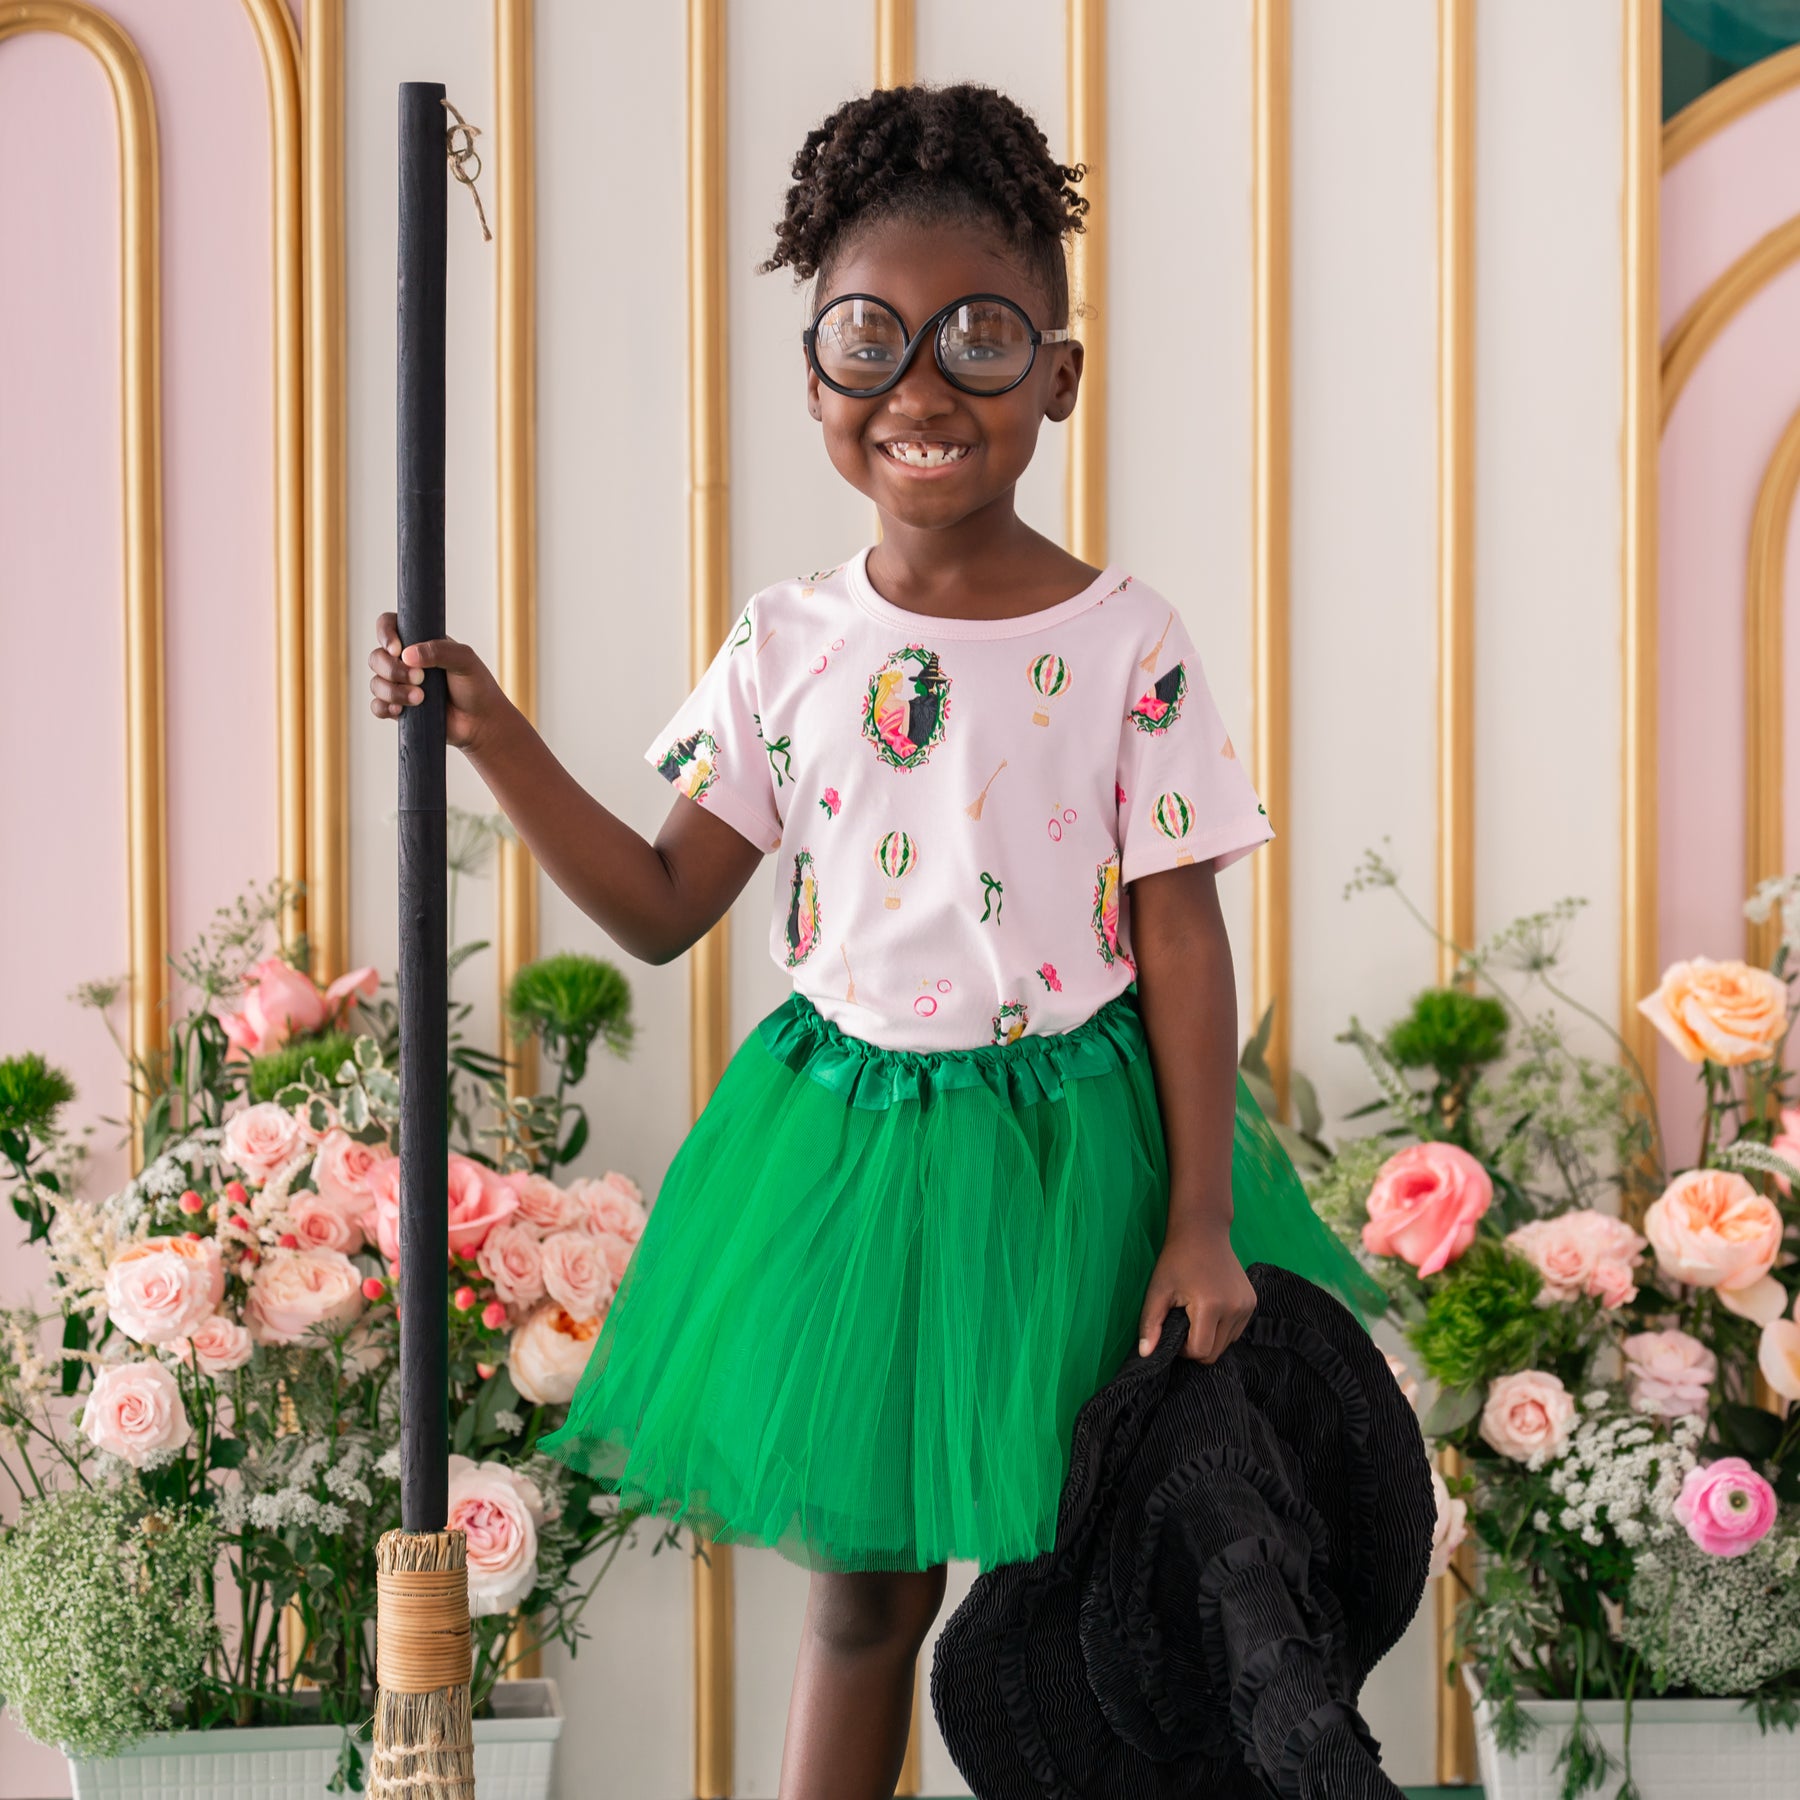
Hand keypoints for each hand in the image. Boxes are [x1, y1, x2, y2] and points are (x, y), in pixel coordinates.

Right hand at [367, 612, 508, 753]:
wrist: (481, 722)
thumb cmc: (476, 686)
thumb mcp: (465, 660)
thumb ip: (439, 651)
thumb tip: (407, 655)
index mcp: (418, 642)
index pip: (388, 625)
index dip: (385, 634)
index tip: (397, 650)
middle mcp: (405, 662)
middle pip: (376, 657)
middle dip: (393, 669)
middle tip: (420, 679)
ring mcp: (400, 685)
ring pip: (375, 683)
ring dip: (393, 691)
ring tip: (420, 699)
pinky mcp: (399, 708)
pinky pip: (377, 706)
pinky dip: (384, 707)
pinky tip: (400, 711)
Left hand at [1136, 1224, 1256, 1363]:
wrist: (1203, 1231)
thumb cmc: (1176, 1260)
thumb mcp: (1158, 1290)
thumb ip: (1151, 1324)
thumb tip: (1146, 1355)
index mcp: (1211, 1306)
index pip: (1200, 1351)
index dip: (1183, 1349)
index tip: (1175, 1330)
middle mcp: (1235, 1308)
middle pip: (1215, 1353)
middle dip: (1196, 1346)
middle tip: (1183, 1323)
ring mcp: (1247, 1306)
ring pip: (1227, 1343)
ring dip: (1210, 1338)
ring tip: (1196, 1313)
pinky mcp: (1252, 1303)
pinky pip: (1236, 1331)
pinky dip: (1222, 1329)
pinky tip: (1210, 1308)